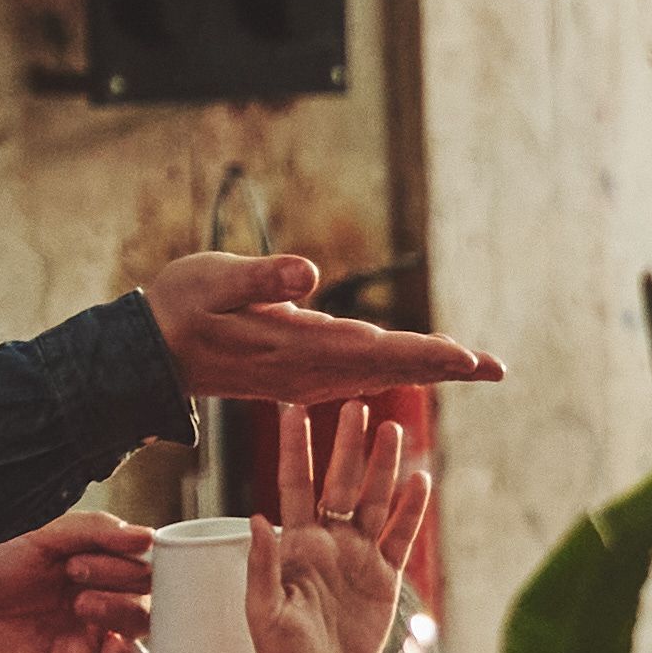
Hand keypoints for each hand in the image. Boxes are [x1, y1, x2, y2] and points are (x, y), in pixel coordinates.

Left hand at [0, 514, 152, 652]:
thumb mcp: (42, 535)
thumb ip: (94, 531)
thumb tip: (147, 537)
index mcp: (101, 570)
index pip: (143, 576)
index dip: (125, 574)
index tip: (79, 567)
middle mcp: (101, 608)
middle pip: (145, 617)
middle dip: (123, 611)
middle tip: (80, 604)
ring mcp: (88, 644)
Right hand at [137, 250, 504, 404]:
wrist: (152, 354)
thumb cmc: (181, 308)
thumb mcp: (216, 280)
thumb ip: (263, 278)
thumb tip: (311, 274)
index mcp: (298, 348)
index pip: (375, 352)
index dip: (425, 354)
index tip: (468, 359)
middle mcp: (311, 372)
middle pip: (392, 368)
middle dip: (446, 366)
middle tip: (498, 368)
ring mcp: (308, 378)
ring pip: (381, 374)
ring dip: (429, 368)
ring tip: (474, 365)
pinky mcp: (302, 374)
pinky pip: (361, 375)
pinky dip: (397, 368)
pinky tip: (420, 364)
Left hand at [239, 399, 435, 652]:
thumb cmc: (277, 651)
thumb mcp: (264, 611)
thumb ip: (264, 566)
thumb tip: (258, 519)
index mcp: (296, 543)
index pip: (295, 484)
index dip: (296, 448)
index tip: (293, 408)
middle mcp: (329, 541)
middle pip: (341, 483)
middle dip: (348, 445)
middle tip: (356, 405)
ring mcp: (359, 557)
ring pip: (375, 502)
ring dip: (384, 468)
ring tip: (393, 430)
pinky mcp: (384, 578)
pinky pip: (400, 538)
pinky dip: (410, 511)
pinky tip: (419, 481)